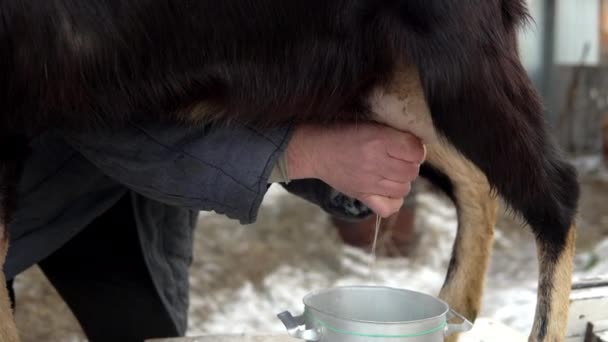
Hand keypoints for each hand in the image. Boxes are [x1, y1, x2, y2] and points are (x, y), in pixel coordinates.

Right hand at [286, 123, 424, 217]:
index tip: (409, 147)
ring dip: (402, 181)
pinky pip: (388, 208)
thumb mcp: (369, 124)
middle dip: (410, 165)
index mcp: (379, 140)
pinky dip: (393, 202)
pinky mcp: (361, 195)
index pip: (415, 151)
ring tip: (392, 173)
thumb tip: (417, 145)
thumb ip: (393, 134)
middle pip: (411, 172)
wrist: (316, 150)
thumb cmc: (343, 133)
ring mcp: (369, 182)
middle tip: (399, 160)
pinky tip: (388, 191)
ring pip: (404, 189)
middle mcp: (375, 162)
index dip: (417, 149)